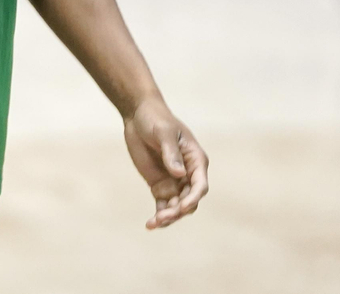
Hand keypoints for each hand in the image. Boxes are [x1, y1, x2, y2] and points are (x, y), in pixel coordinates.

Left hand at [123, 98, 208, 228]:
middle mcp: (189, 174)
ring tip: (154, 223)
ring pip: (177, 206)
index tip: (181, 207)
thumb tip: (179, 174)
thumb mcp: (163, 132)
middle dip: (178, 211)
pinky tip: (151, 224)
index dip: (193, 199)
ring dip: (168, 216)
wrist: (138, 115)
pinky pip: (163, 204)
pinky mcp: (160, 185)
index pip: (200, 186)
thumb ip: (171, 153)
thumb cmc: (155, 119)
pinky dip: (159, 214)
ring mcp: (174, 181)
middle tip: (162, 217)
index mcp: (196, 161)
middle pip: (189, 200)